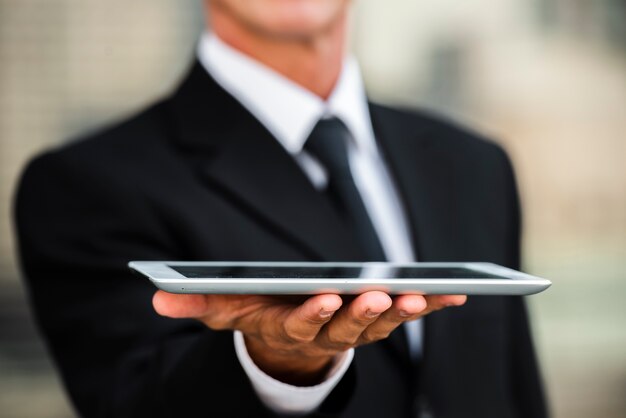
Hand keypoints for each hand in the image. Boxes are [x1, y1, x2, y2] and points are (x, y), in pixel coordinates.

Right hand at [153, 291, 465, 384]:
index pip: (301, 325)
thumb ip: (197, 304)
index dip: (312, 313)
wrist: (293, 338)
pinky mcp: (379, 317)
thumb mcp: (228, 310)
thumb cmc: (260, 316)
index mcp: (291, 328)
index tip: (323, 297)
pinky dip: (431, 305)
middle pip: (349, 326)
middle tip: (380, 294)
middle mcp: (327, 333)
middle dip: (364, 312)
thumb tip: (155, 297)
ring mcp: (357, 327)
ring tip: (425, 294)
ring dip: (404, 311)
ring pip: (382, 323)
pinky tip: (455, 294)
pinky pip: (408, 312)